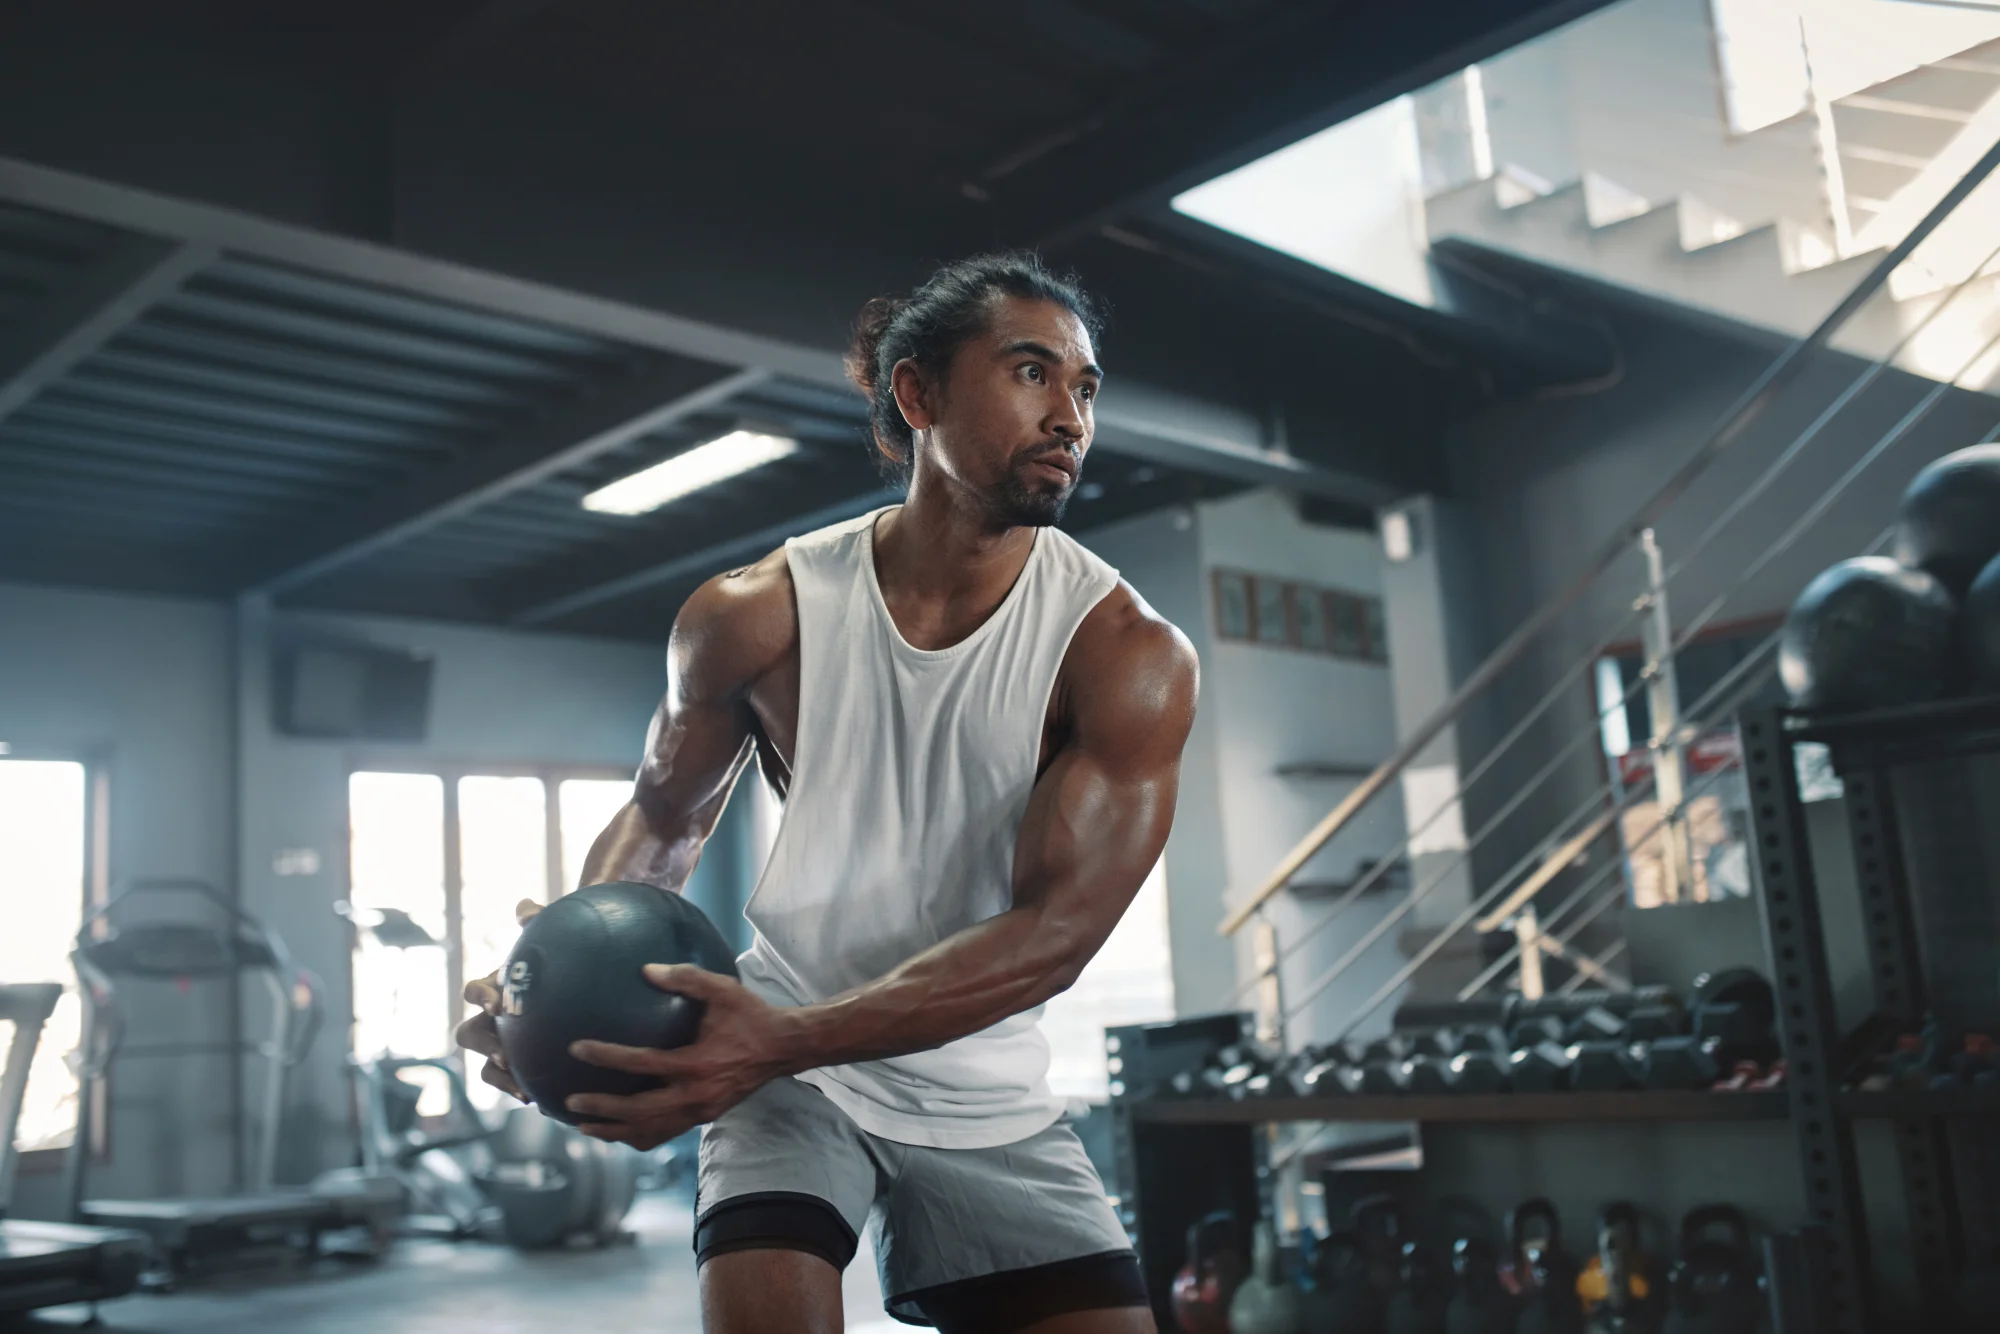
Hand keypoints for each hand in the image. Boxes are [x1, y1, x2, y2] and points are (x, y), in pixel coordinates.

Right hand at [454, 898, 542, 1103]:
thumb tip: (524, 909)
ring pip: (487, 1067)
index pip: (475, 990)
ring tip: (523, 1089)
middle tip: (505, 1053)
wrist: (576, 973)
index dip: (480, 997)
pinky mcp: (522, 1064)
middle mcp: (492, 1017)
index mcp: (495, 986)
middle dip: (483, 1045)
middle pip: (470, 1034)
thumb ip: (537, 919)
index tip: (497, 1003)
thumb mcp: (552, 934)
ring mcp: (504, 1042)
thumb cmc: (560, 951)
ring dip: (500, 1078)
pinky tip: (548, 1102)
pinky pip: (514, 1083)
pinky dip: (524, 1091)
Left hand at [565, 965, 799, 1149]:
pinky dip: (639, 1136)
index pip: (642, 1063)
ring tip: (583, 1127)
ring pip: (650, 1130)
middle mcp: (696, 1094)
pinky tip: (618, 1132)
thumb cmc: (751, 1015)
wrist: (783, 1048)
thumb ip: (686, 978)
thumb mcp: (723, 990)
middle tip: (571, 1102)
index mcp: (697, 1063)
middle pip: (639, 1111)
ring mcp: (700, 1111)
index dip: (607, 1057)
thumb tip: (646, 969)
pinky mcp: (704, 1118)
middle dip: (602, 1110)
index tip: (577, 1048)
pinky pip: (665, 1133)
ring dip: (615, 1131)